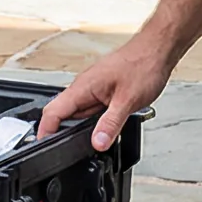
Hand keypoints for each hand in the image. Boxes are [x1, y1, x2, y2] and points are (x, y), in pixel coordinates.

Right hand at [35, 32, 172, 150]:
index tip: (43, 148)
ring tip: (96, 138)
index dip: (45, 132)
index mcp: (83, 86)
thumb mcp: (127, 101)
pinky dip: (95, 121)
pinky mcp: (103, 90)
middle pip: (63, 115)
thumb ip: (110, 124)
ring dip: (83, 127)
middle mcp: (84, 86)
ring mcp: (93, 88)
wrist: (157, 49)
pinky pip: (92, 109)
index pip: (53, 112)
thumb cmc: (143, 65)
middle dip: (64, 134)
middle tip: (73, 151)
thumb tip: (97, 143)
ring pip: (79, 113)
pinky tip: (106, 126)